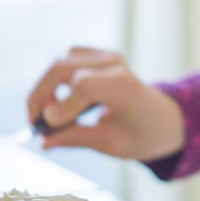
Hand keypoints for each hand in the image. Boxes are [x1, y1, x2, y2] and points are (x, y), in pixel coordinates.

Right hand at [26, 46, 184, 160]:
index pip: (82, 85)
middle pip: (62, 68)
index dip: (60, 106)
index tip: (46, 129)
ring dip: (46, 87)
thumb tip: (43, 141)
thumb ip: (75, 138)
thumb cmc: (142, 134)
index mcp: (124, 86)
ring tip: (48, 116)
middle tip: (34, 122)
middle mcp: (114, 65)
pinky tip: (63, 101)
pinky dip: (58, 79)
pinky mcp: (100, 56)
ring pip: (61, 63)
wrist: (165, 119)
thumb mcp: (110, 144)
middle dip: (40, 95)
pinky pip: (69, 60)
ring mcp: (108, 57)